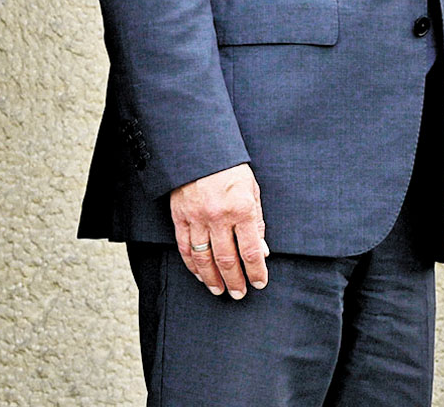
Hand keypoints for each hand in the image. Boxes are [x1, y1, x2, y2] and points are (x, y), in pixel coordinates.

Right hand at [170, 163, 268, 298]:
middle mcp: (219, 216)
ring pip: (204, 258)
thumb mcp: (252, 190)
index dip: (257, 271)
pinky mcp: (180, 216)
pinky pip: (185, 247)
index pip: (251, 250)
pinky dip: (192, 265)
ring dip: (212, 278)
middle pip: (227, 259)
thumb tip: (262, 251)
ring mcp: (197, 218)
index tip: (259, 283)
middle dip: (235, 281)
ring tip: (219, 290)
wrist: (200, 149)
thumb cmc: (230, 168)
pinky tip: (200, 274)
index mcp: (242, 209)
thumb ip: (257, 222)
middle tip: (239, 294)